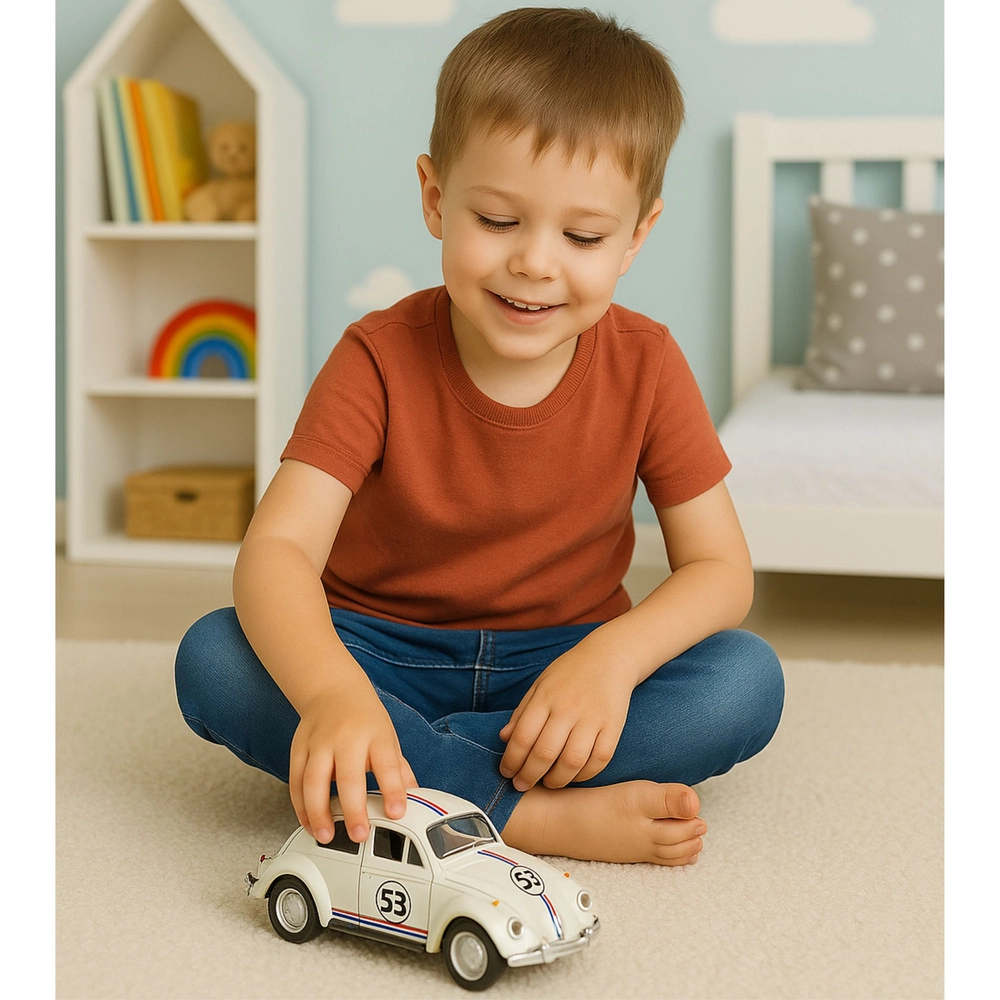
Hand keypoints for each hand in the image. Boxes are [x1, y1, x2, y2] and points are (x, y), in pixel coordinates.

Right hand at [289, 678, 416, 844]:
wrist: (332, 690)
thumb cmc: (364, 719)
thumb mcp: (388, 738)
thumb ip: (399, 770)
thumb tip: (416, 798)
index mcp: (375, 735)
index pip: (387, 765)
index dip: (393, 790)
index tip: (396, 813)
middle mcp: (346, 738)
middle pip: (349, 776)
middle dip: (353, 809)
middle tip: (358, 834)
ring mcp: (319, 742)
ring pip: (314, 780)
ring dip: (318, 812)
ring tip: (326, 836)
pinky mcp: (298, 748)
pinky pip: (296, 781)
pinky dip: (299, 806)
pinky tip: (308, 823)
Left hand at [498, 636, 632, 790]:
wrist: (609, 656)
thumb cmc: (569, 673)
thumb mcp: (540, 685)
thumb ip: (522, 712)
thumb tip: (504, 739)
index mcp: (545, 697)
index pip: (522, 737)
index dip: (511, 760)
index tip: (506, 772)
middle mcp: (568, 708)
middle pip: (545, 753)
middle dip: (529, 776)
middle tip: (522, 786)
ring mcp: (592, 718)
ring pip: (572, 761)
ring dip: (557, 780)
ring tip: (548, 783)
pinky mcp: (613, 726)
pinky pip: (599, 760)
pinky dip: (585, 775)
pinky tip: (574, 775)